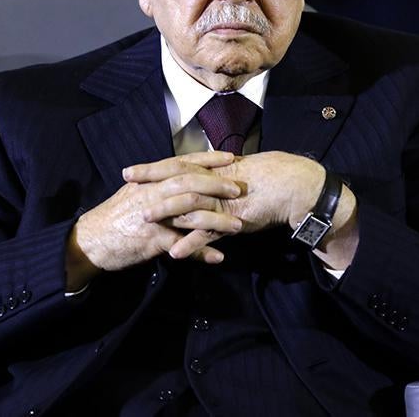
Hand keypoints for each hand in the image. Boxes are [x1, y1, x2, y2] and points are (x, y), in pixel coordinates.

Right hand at [66, 151, 242, 288]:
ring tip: (238, 226)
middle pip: (189, 182)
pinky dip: (201, 252)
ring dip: (217, 221)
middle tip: (238, 187)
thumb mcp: (133, 195)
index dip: (207, 159)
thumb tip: (175, 177)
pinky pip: (181, 245)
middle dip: (217, 184)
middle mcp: (151, 194)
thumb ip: (154, 185)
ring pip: (190, 213)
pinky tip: (218, 257)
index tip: (230, 157)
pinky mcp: (151, 240)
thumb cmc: (113, 218)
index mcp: (149, 181)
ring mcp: (152, 216)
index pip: (182, 163)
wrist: (89, 242)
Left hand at [137, 151, 323, 232]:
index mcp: (213, 169)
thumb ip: (215, 178)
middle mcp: (214, 182)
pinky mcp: (233, 220)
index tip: (130, 171)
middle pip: (177, 179)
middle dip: (150, 182)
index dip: (153, 168)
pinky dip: (192, 243)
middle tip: (126, 185)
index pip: (177, 165)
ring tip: (143, 220)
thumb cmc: (266, 180)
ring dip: (165, 212)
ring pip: (189, 205)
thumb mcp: (235, 175)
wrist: (292, 186)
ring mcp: (223, 201)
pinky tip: (175, 253)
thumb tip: (198, 177)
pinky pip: (209, 232)